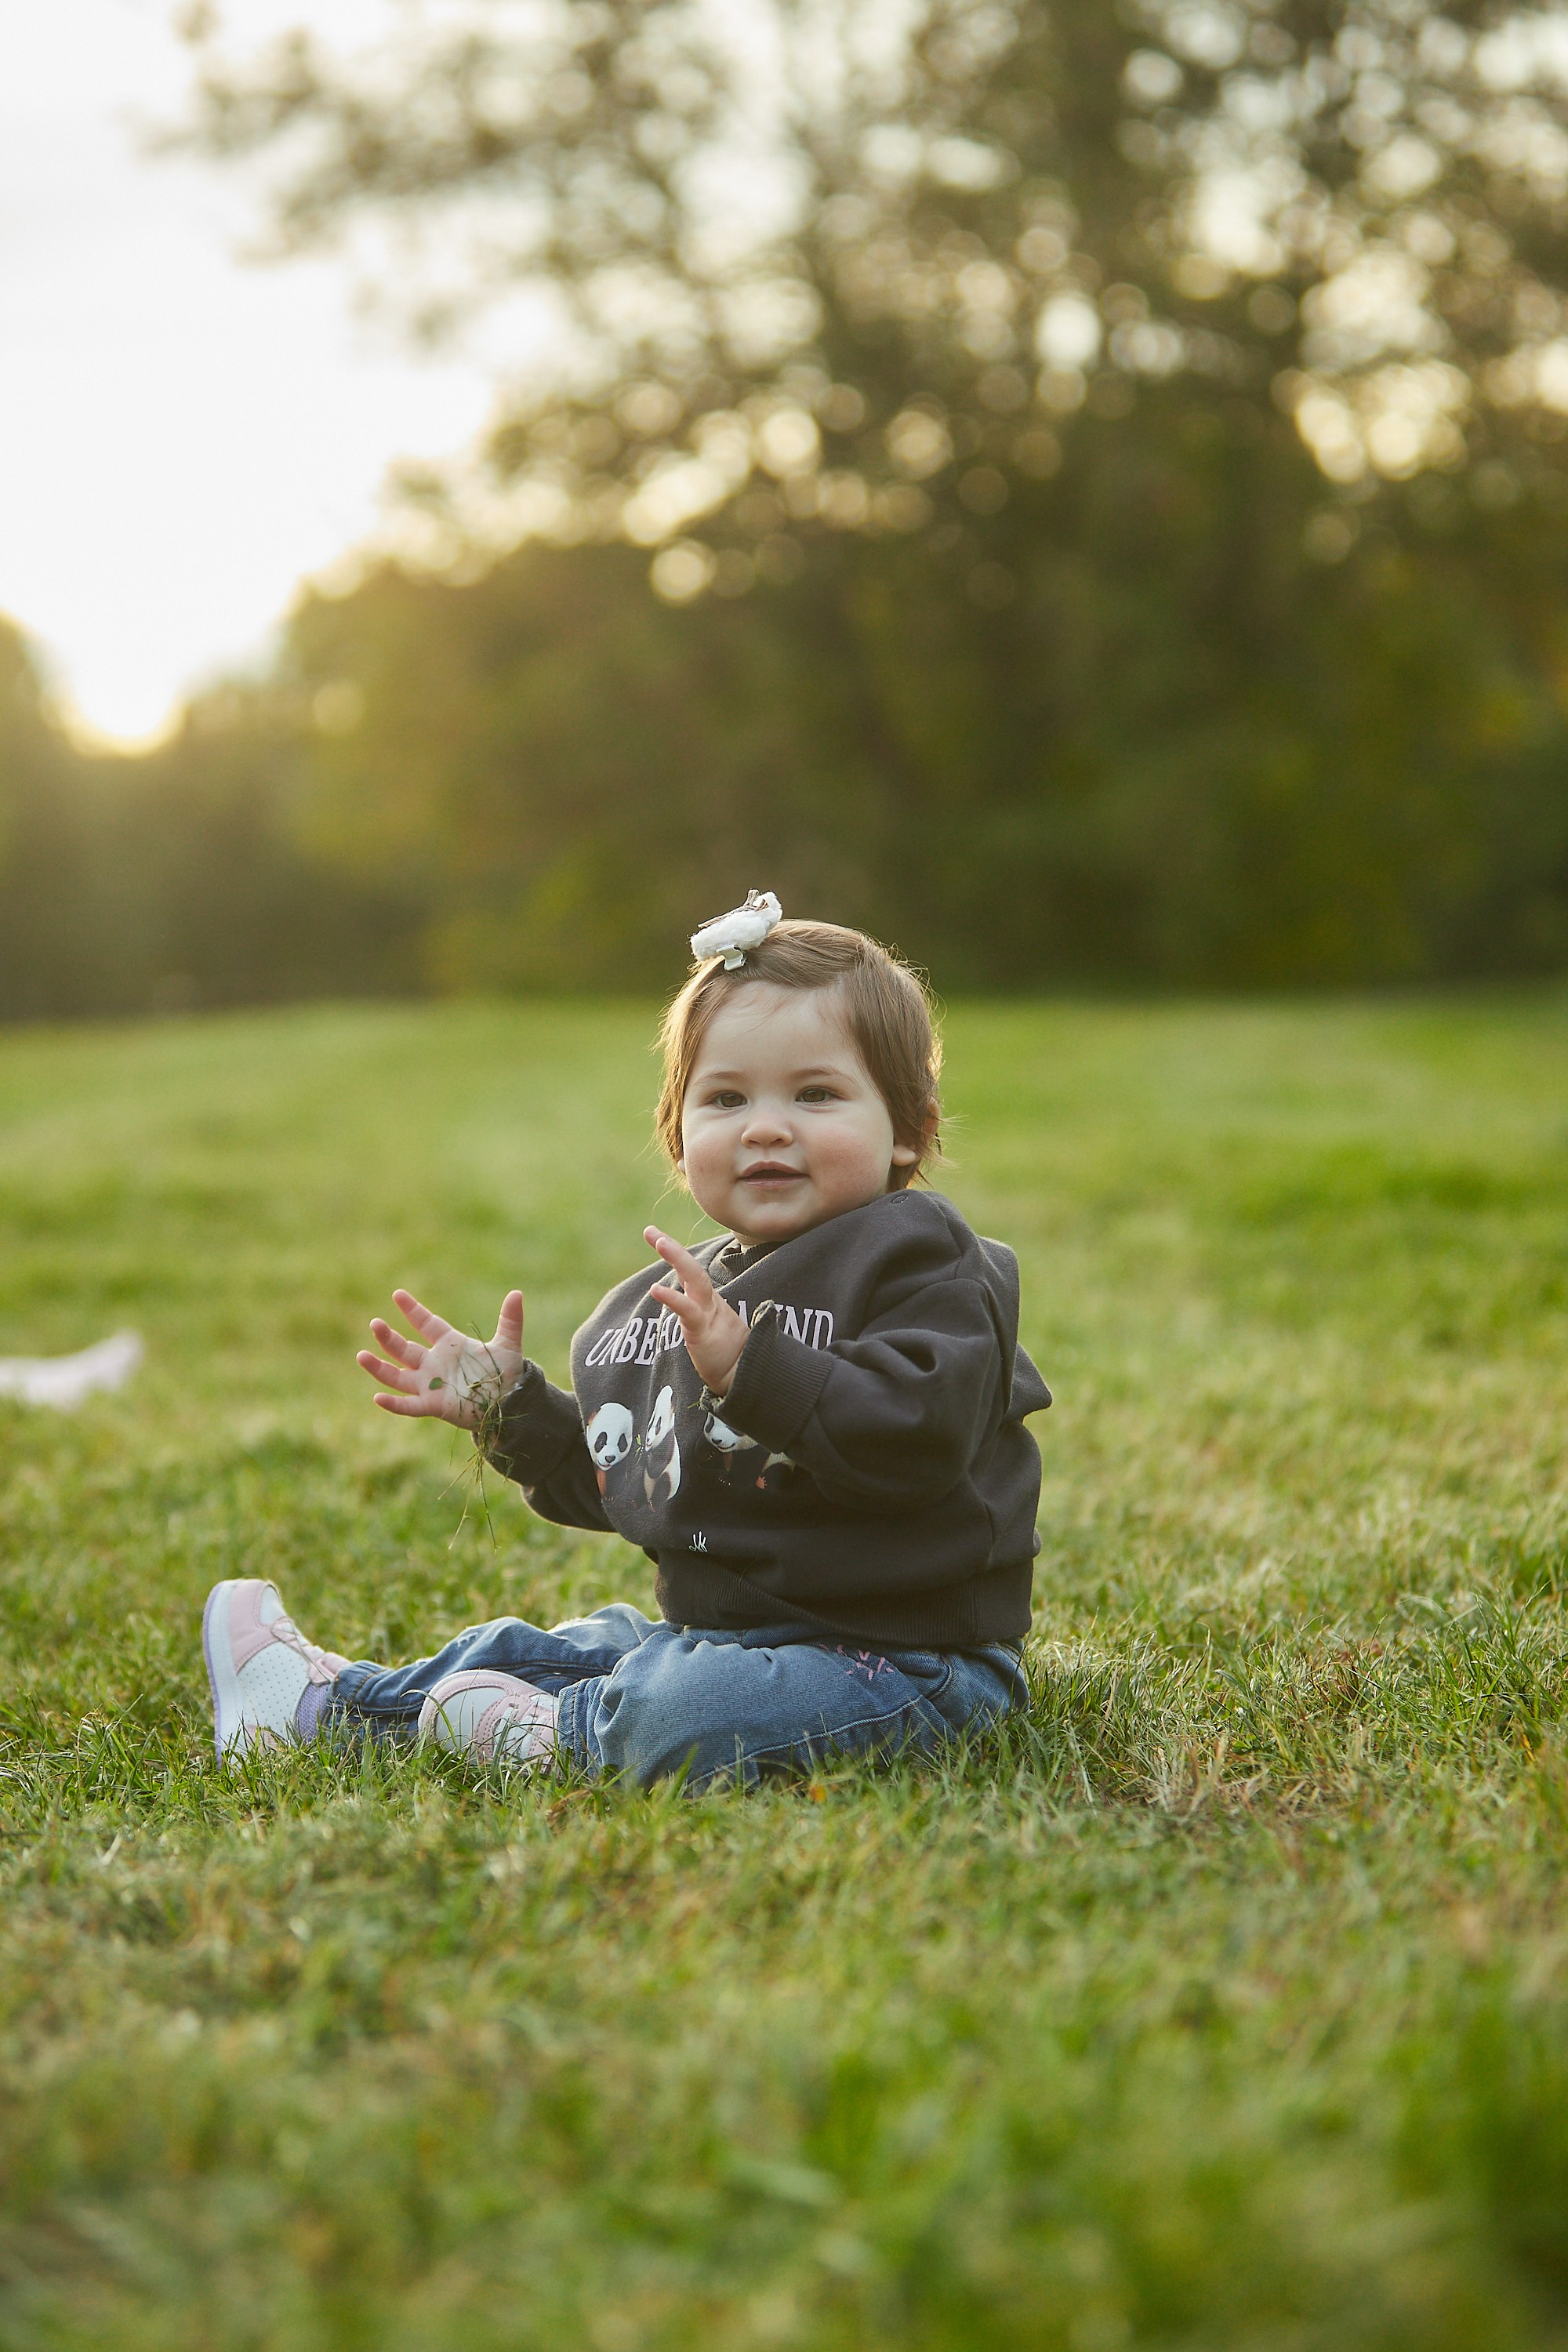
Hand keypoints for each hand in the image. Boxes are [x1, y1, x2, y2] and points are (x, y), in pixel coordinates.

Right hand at [356, 1289, 524, 1428]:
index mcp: (450, 1345)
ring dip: (379, 1367)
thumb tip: (517, 1293)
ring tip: (361, 1356)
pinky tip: (377, 1398)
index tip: (398, 1294)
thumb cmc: (505, 1373)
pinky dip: (394, 1404)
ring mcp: (431, 1385)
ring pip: (398, 1376)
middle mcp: (434, 1364)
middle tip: (375, 1323)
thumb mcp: (508, 1345)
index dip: (412, 1310)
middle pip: (405, 1349)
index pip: (426, 1324)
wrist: (509, 1403)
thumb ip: (510, 1320)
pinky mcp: (433, 1406)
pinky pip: (409, 1405)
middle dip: (388, 1338)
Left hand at [645, 1228, 748, 1396]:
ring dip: (677, 1258)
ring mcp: (708, 1314)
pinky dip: (672, 1299)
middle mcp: (709, 1302)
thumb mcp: (710, 1330)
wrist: (745, 1378)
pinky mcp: (704, 1331)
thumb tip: (686, 1304)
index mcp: (708, 1301)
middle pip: (692, 1268)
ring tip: (660, 1241)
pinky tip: (656, 1289)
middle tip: (651, 1231)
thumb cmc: (728, 1355)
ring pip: (695, 1279)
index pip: (690, 1271)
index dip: (674, 1252)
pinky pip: (688, 1311)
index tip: (654, 1234)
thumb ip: (698, 1314)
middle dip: (673, 1248)